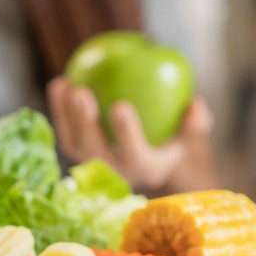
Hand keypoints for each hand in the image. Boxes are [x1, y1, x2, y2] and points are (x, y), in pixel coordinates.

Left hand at [47, 76, 213, 191]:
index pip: (135, 155)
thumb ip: (196, 122)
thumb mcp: (189, 132)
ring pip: (74, 143)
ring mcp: (92, 165)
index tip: (120, 104)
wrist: (145, 151)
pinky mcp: (76, 153)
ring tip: (67, 85)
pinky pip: (64, 131)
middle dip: (85, 123)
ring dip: (66, 116)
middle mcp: (115, 173)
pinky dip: (58, 109)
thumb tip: (195, 104)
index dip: (126, 134)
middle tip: (82, 92)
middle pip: (95, 151)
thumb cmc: (170, 136)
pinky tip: (60, 83)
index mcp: (145, 169)